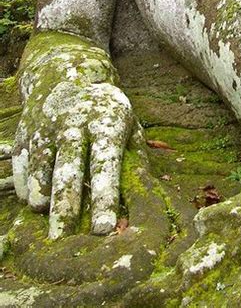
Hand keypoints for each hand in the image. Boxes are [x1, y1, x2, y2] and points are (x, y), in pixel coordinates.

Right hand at [13, 81, 132, 238]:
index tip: (105, 229)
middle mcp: (73, 124)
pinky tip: (36, 203)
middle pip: (66, 170)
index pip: (105, 164)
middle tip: (64, 242)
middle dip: (65, 208)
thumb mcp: (128, 124)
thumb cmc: (106, 110)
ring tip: (50, 225)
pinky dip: (27, 188)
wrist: (65, 73)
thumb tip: (143, 199)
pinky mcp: (24, 134)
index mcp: (105, 122)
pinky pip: (21, 168)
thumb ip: (135, 157)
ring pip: (39, 170)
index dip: (104, 197)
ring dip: (43, 200)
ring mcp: (45, 128)